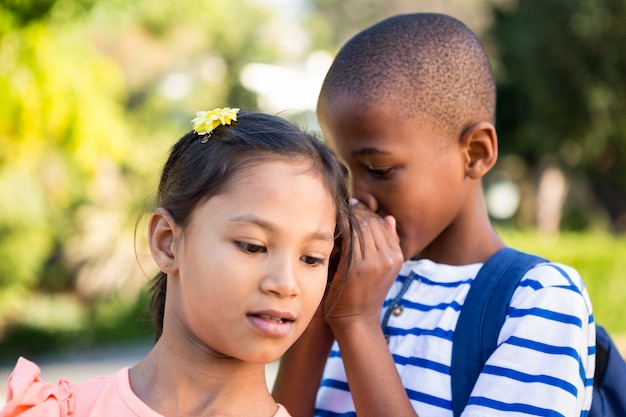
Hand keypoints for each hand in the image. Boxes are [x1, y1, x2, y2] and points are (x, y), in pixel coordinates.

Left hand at [324, 200, 403, 329]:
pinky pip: (350, 236)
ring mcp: (375, 263)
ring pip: (362, 227)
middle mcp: (389, 258)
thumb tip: (388, 217)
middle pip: (372, 222)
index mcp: (397, 256)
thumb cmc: (363, 294)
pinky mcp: (358, 268)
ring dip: (348, 217)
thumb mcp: (381, 268)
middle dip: (357, 212)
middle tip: (342, 205)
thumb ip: (385, 244)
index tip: (352, 206)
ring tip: (336, 211)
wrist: (356, 322)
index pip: (382, 223)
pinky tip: (332, 222)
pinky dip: (341, 226)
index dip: (366, 212)